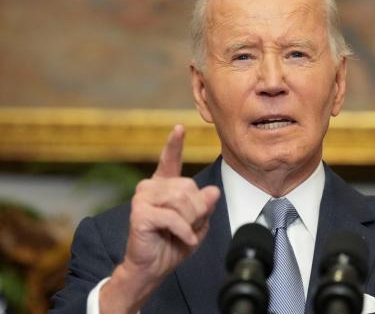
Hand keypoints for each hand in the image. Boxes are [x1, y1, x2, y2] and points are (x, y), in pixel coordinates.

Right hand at [100, 125, 220, 313]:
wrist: (152, 268)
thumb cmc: (172, 244)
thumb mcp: (197, 224)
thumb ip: (205, 206)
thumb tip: (212, 192)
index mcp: (164, 186)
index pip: (169, 160)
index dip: (175, 144)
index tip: (180, 128)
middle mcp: (150, 187)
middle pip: (189, 188)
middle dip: (197, 211)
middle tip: (190, 227)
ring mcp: (142, 198)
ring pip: (182, 201)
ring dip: (191, 221)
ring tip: (184, 233)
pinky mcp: (140, 213)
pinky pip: (173, 217)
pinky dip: (184, 231)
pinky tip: (183, 239)